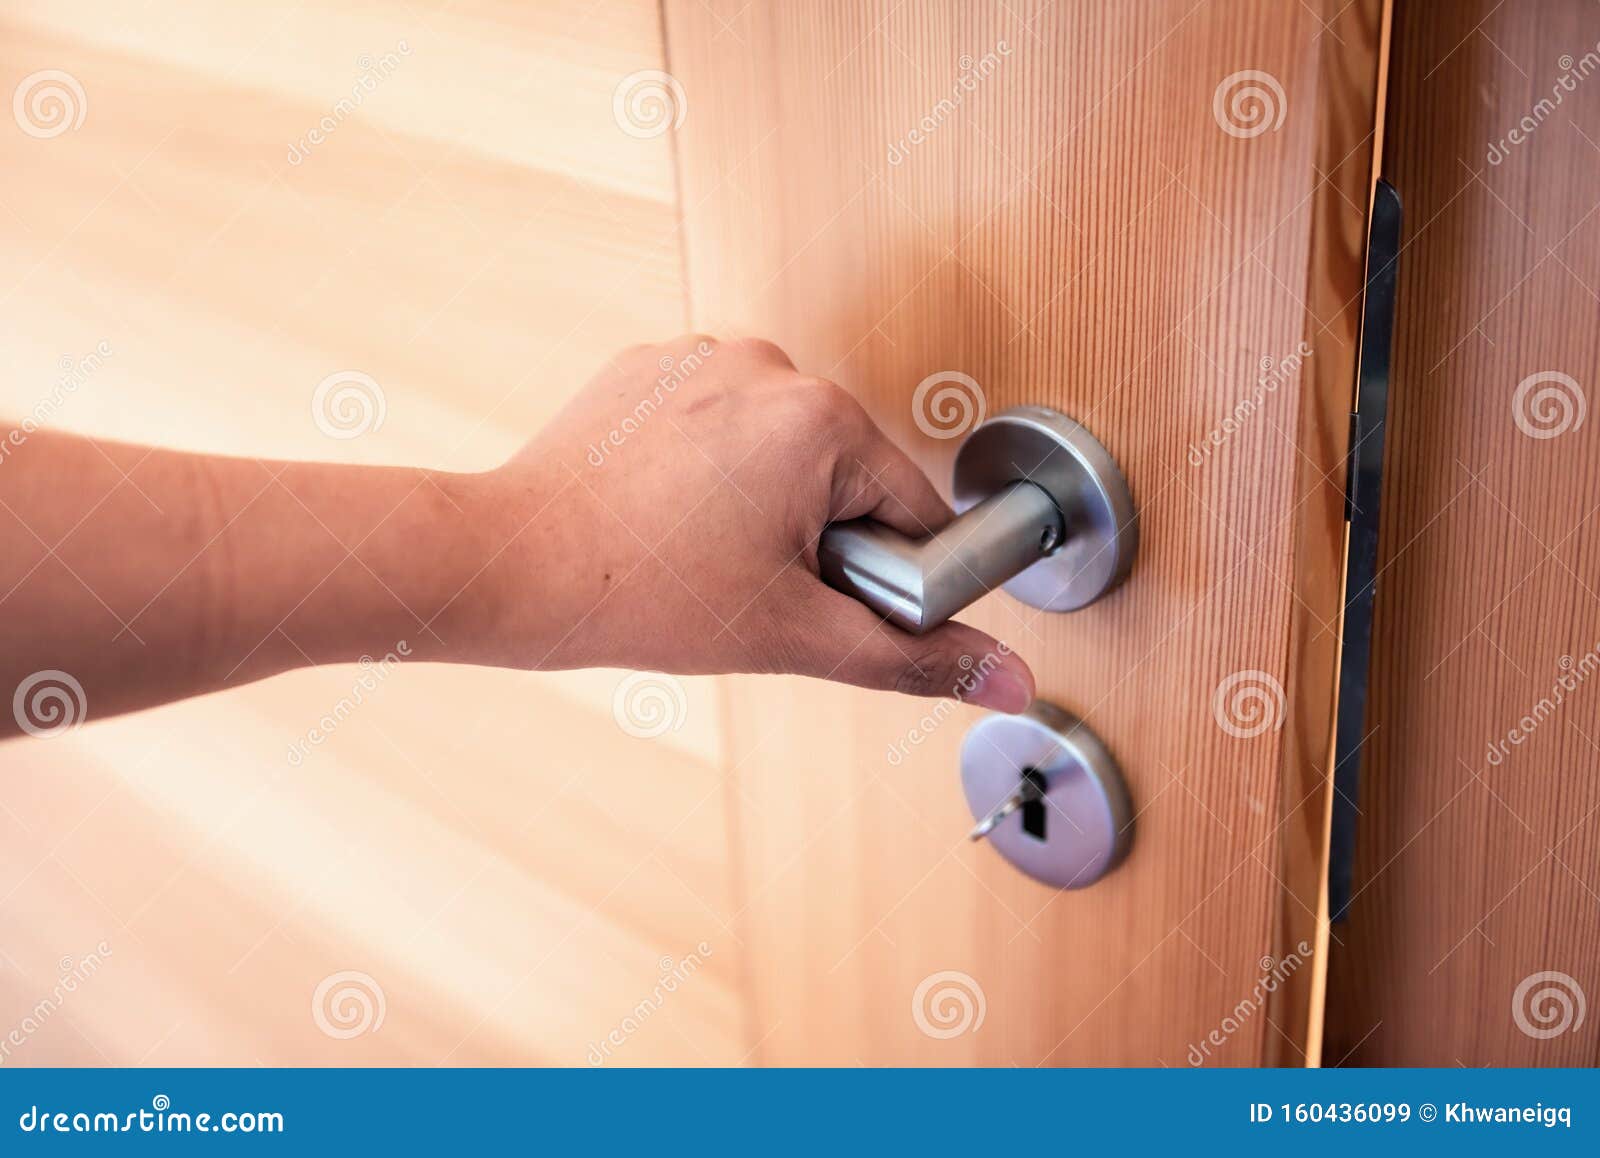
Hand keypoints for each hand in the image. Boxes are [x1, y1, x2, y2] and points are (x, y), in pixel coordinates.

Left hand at [467, 334, 1034, 710]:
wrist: (511, 566)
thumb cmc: (637, 593)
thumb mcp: (794, 636)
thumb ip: (914, 659)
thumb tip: (1009, 681)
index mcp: (821, 419)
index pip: (911, 510)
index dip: (877, 573)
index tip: (810, 598)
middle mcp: (770, 364)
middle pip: (847, 476)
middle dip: (817, 537)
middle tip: (743, 580)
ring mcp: (706, 356)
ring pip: (784, 451)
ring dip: (765, 501)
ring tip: (699, 548)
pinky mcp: (656, 365)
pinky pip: (723, 424)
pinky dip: (712, 468)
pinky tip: (669, 512)